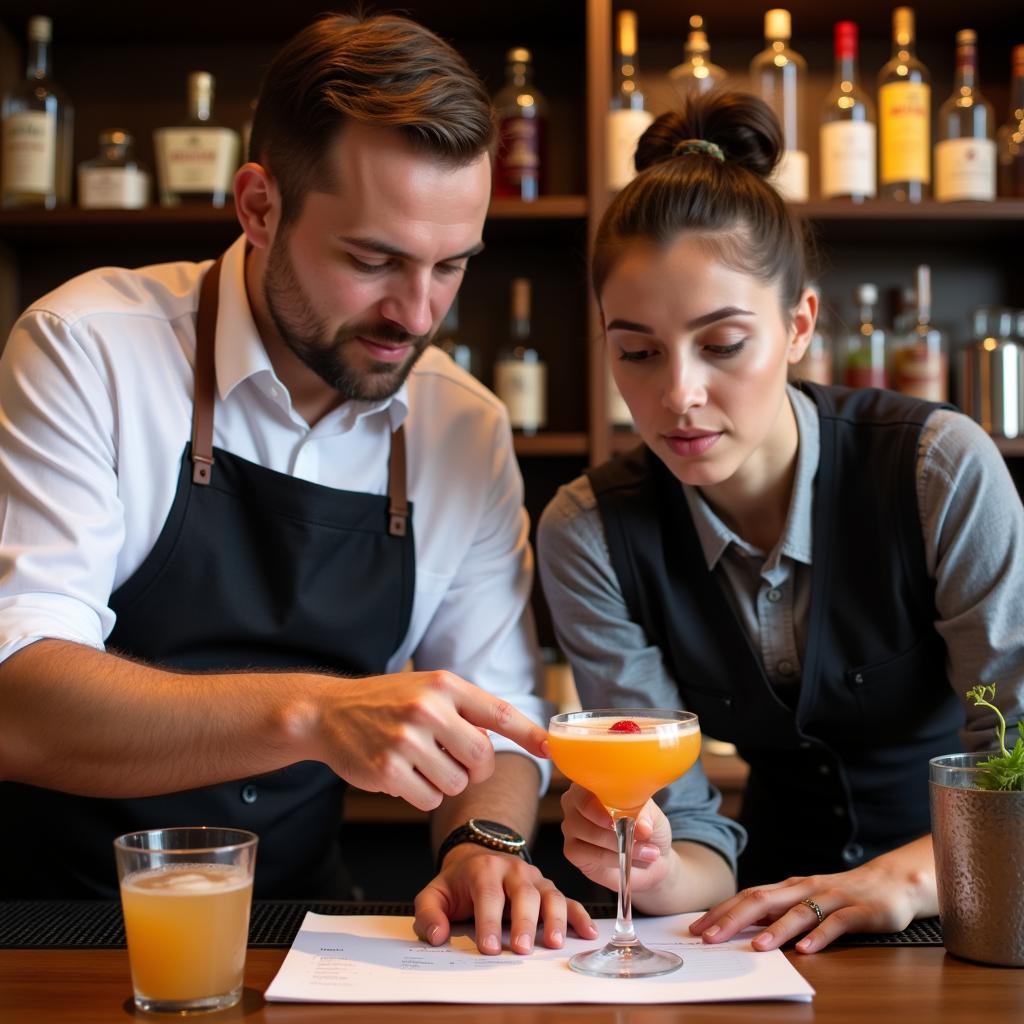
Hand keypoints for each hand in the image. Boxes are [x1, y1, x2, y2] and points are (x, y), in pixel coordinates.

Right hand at [307, 670, 548, 810]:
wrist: (327, 713)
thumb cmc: (387, 703)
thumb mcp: (428, 689)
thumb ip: (466, 710)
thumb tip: (513, 738)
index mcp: (444, 685)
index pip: (498, 711)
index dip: (529, 732)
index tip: (551, 748)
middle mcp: (428, 709)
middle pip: (482, 759)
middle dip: (476, 769)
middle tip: (455, 760)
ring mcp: (406, 740)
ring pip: (457, 783)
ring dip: (445, 781)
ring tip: (419, 761)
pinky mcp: (388, 770)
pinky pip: (429, 798)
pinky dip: (422, 793)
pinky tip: (402, 773)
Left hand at [413, 844, 597, 954]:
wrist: (478, 858)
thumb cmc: (458, 884)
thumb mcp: (434, 894)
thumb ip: (428, 914)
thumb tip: (437, 936)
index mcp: (484, 869)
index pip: (488, 894)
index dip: (488, 920)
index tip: (488, 947)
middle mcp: (513, 870)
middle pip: (523, 893)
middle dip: (523, 921)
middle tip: (520, 948)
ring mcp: (534, 879)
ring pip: (550, 894)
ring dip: (555, 918)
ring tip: (554, 943)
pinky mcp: (548, 889)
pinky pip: (568, 900)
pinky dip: (580, 915)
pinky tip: (588, 933)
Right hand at [560, 783, 674, 893]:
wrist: (651, 860)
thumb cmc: (646, 828)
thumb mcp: (651, 815)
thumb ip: (646, 816)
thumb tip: (642, 828)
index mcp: (592, 784)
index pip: (586, 784)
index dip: (598, 800)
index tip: (614, 817)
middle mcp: (576, 802)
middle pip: (583, 807)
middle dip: (613, 826)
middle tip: (638, 836)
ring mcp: (571, 827)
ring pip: (589, 832)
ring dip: (619, 844)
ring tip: (645, 851)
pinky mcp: (573, 851)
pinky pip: (589, 854)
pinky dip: (612, 858)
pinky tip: (627, 860)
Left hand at [689, 837, 937, 953]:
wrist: (891, 882)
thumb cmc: (841, 896)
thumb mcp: (805, 901)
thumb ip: (777, 912)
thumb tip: (738, 929)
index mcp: (788, 888)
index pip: (746, 897)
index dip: (720, 912)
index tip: (695, 929)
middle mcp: (804, 888)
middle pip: (763, 901)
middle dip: (733, 920)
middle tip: (709, 939)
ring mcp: (832, 898)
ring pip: (798, 912)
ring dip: (776, 930)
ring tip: (756, 947)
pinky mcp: (859, 911)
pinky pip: (837, 924)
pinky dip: (819, 936)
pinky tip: (806, 950)